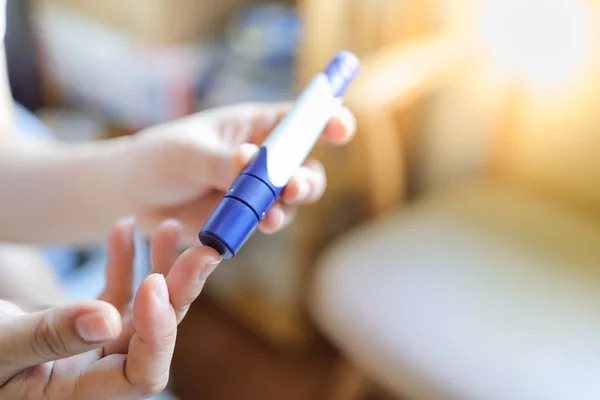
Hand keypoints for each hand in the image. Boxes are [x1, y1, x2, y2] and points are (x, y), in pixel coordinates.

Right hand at [0, 218, 220, 398]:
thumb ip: (48, 338)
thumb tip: (107, 321)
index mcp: (79, 393)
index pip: (141, 373)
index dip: (158, 332)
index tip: (154, 283)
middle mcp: (97, 371)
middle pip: (155, 334)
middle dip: (178, 291)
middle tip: (204, 249)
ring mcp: (94, 346)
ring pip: (144, 308)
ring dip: (159, 268)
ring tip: (168, 227)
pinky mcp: (86, 322)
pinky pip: (116, 291)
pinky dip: (122, 260)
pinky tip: (122, 227)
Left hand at [125, 102, 355, 240]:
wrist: (134, 196)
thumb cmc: (162, 156)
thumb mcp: (190, 151)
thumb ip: (222, 160)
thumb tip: (251, 163)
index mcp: (256, 126)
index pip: (301, 120)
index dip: (327, 120)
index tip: (341, 127)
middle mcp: (265, 158)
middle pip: (305, 166)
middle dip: (307, 177)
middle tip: (293, 188)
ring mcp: (258, 190)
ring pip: (293, 198)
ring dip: (289, 204)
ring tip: (271, 213)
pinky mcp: (247, 218)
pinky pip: (270, 220)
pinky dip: (270, 222)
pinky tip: (262, 224)